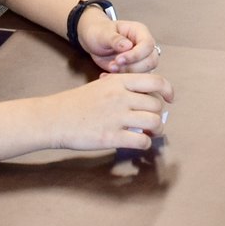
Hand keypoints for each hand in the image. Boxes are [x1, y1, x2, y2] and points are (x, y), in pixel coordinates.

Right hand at [36, 71, 173, 151]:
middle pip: (156, 105)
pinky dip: (145, 144)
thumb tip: (145, 99)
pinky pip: (142, 141)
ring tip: (149, 133)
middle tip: (152, 122)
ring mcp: (117, 117)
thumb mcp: (101, 86)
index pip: (156, 81)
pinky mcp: (112, 137)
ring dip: (156, 130)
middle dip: (158, 115)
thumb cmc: (77, 103)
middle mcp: (121, 97)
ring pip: (154, 123)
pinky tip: (138, 143)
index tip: (169, 99)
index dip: (168, 91)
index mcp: (119, 82)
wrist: (55, 118)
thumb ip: (123, 89)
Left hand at [77, 13, 160, 72]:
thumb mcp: (104, 33)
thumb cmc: (100, 31)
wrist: (94, 41)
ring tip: (111, 69)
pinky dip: (124, 80)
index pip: (148, 45)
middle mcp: (144, 45)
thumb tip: (128, 46)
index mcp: (140, 32)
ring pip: (146, 72)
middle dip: (132, 67)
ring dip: (128, 74)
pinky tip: (109, 75)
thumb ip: (116, 39)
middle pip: (151, 60)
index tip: (118, 59)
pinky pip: (136, 78)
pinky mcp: (135, 69)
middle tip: (113, 66)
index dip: (136, 55)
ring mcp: (142, 58)